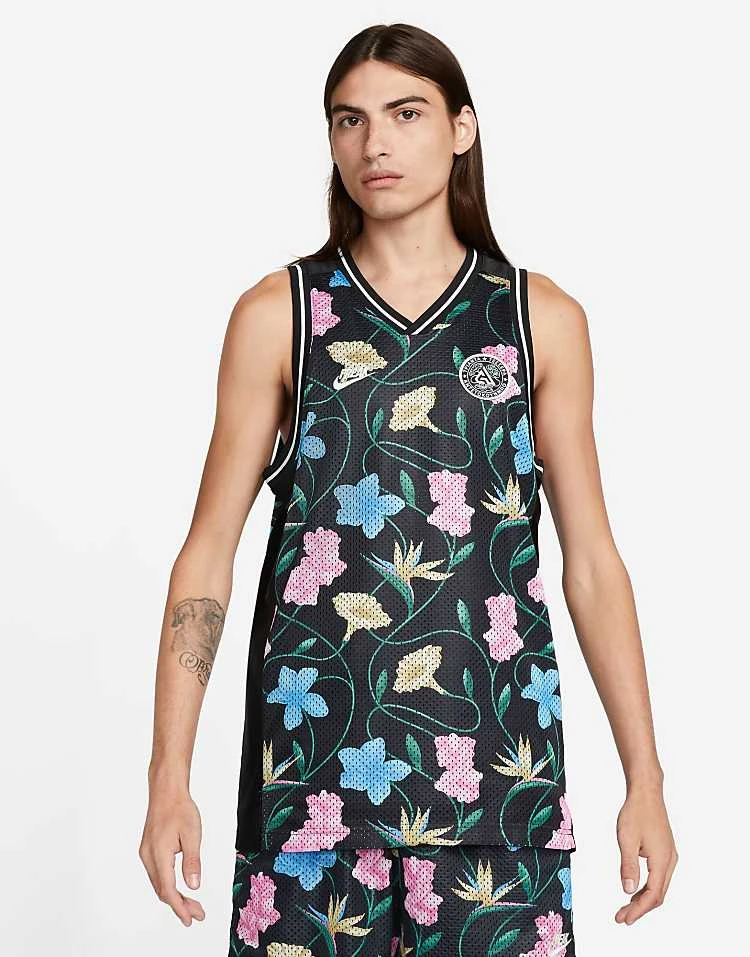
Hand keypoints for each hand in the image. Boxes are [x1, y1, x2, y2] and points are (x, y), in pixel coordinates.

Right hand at [139, 784, 205, 926]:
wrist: (166, 791)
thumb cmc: (180, 808)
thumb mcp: (192, 833)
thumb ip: (192, 861)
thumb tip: (193, 885)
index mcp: (158, 854)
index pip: (168, 890)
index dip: (179, 907)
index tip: (191, 919)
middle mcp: (148, 857)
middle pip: (162, 890)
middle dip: (179, 905)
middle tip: (197, 914)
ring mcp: (146, 854)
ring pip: (158, 883)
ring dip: (174, 896)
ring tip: (192, 904)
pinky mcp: (148, 850)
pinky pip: (157, 874)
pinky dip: (168, 885)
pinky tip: (180, 888)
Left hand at [615, 780, 676, 923]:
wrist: (646, 792)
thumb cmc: (636, 812)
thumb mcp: (626, 839)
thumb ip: (628, 866)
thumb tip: (628, 890)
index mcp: (662, 860)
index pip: (653, 895)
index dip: (638, 910)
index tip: (624, 919)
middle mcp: (669, 860)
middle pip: (658, 894)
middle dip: (640, 908)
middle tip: (621, 917)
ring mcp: (669, 855)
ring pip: (659, 886)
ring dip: (644, 898)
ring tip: (626, 907)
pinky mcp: (665, 850)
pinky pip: (659, 876)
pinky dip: (647, 886)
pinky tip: (635, 888)